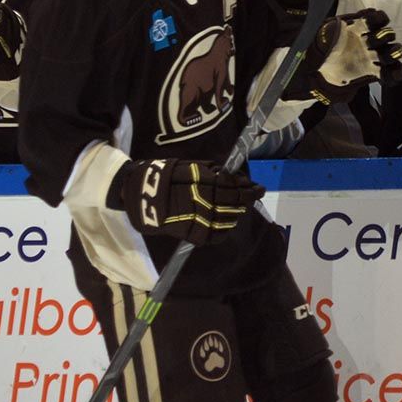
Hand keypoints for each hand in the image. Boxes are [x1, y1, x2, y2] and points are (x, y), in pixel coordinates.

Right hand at [115, 159, 264, 244]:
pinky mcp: (194, 235)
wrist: (141, 196)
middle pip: (236, 203)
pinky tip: (226, 221)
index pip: (236, 188)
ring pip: (230, 219)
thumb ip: (213, 172)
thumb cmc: (166, 176)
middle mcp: (206, 202)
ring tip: (238, 207)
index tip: (259, 187)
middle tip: (254, 194)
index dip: (250, 188)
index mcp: (205, 184)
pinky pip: (218, 235)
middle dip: (247, 199)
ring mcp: (201, 221)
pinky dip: (225, 228)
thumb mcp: (191, 166)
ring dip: (237, 212)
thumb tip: (234, 177)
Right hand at [284, 9, 401, 104]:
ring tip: (374, 37)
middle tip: (382, 53)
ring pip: (388, 34)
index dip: (395, 73)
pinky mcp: (362, 23)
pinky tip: (368, 20)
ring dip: (384, 36)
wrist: (313, 55)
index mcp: (372, 71)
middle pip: (394, 52)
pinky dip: (377, 18)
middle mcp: (374, 54)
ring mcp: (369, 38)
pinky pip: (377, 17)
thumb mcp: (334, 89)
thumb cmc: (325, 73)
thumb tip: (344, 94)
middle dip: (392, 52)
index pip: (392, 74)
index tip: (391, 71)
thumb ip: (341, 94)